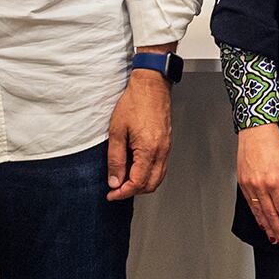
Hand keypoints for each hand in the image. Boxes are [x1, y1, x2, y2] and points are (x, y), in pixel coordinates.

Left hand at [104, 71, 173, 200]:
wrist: (151, 85)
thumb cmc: (135, 102)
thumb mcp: (117, 131)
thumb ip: (115, 159)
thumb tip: (114, 180)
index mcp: (149, 150)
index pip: (137, 183)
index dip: (123, 192)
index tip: (112, 193)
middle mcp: (161, 151)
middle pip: (151, 185)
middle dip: (133, 191)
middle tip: (116, 189)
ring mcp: (166, 147)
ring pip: (158, 177)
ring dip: (141, 183)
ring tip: (124, 179)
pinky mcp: (167, 143)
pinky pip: (160, 166)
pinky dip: (148, 173)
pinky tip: (135, 167)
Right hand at [236, 123, 278, 244]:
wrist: (255, 131)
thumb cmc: (274, 144)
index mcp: (274, 181)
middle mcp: (260, 186)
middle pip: (271, 215)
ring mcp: (249, 186)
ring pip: (259, 213)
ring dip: (267, 228)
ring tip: (274, 239)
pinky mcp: (242, 184)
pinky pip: (250, 205)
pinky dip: (257, 217)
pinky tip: (262, 224)